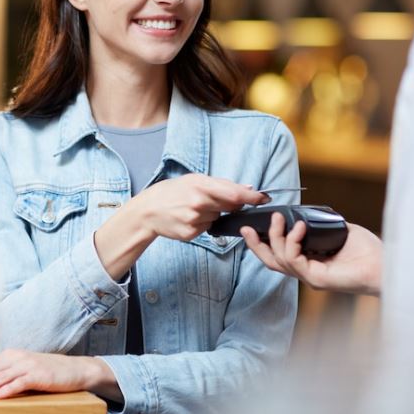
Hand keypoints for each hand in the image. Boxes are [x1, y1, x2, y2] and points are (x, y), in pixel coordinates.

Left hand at [0, 349, 119, 400]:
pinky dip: (6, 389)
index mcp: (10, 355)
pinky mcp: (37, 375)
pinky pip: (18, 383)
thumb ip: (7, 372)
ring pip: (0, 377)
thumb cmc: (48, 371)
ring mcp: (27, 365)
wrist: (75, 369)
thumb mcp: (25, 368)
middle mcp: (16, 357)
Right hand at [131, 173, 267, 241]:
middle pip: (230, 206)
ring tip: (193, 208)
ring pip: (218, 217)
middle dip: (231, 204)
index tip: (264, 198)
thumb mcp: (194, 180)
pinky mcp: (191, 233)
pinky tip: (190, 218)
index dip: (253, 197)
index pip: (235, 193)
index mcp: (201, 186)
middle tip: (214, 199)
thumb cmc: (173, 191)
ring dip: (213, 213)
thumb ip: (222, 184)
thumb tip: (248, 188)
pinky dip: (203, 223)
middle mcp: (199, 203)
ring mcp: (195, 220)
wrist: (148, 210)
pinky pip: (208, 228)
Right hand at [240, 213, 382, 295]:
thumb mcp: (338, 230)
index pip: (280, 256)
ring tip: (279, 218)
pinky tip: (300, 227)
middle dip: (256, 245)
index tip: (253, 227)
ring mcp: (311, 278)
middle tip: (246, 228)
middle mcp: (308, 273)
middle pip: (271, 262)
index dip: (264, 243)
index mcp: (311, 263)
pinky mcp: (317, 280)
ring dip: (276, 236)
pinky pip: (294, 260)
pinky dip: (293, 241)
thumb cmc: (370, 251)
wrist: (389, 265)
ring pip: (279, 260)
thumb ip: (319, 224)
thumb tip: (304, 214)